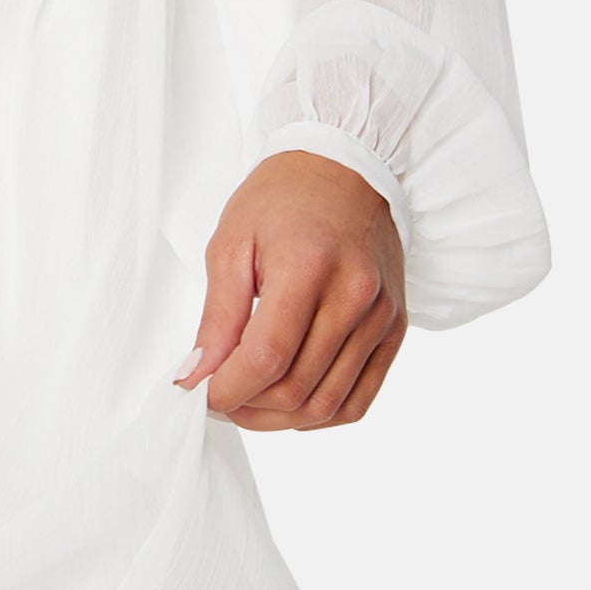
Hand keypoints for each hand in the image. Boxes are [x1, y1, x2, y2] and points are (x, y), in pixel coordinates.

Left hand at [174, 150, 406, 429]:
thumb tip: (197, 378)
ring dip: (279, 419)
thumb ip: (217, 318)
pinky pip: (358, 400)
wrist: (344, 170)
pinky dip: (318, 415)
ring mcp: (381, 318)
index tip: (197, 394)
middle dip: (246, 407)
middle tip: (215, 395)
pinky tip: (287, 402)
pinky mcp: (394, 330)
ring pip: (327, 405)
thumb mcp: (231, 244)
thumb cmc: (281, 199)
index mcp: (307, 268)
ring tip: (246, 402)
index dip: (226, 390)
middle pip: (297, 388)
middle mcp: (354, 297)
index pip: (267, 358)